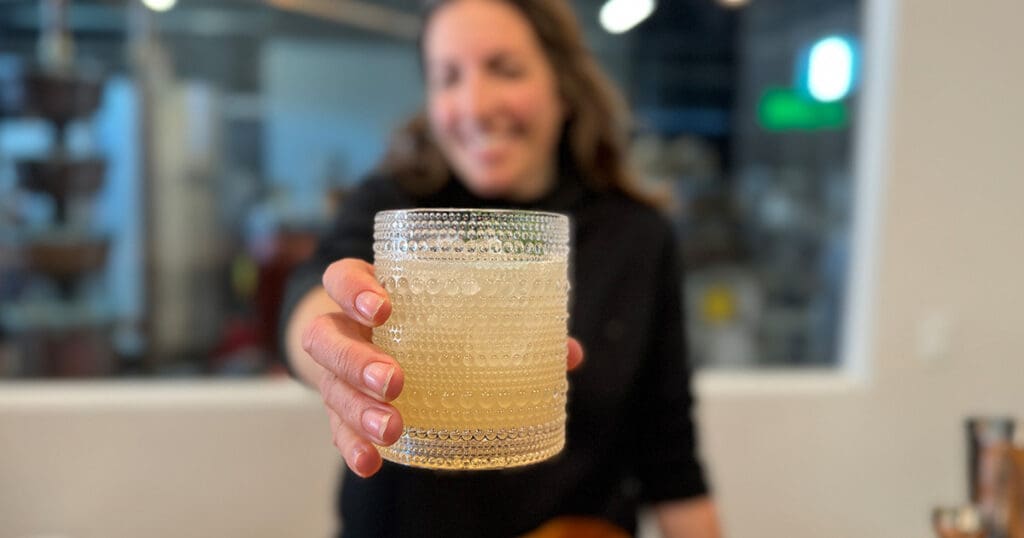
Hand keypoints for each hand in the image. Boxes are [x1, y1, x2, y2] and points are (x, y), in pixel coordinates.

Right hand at [303, 258, 583, 477]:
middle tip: (394, 380)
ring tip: (392, 427)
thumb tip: (570, 353)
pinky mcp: (340, 407)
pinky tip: (372, 463)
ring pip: (328, 385)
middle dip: (357, 360)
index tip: (385, 308)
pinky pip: (336, 427)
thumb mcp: (452, 311)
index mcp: (368, 292)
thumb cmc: (424, 319)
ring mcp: (335, 370)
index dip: (355, 290)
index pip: (342, 278)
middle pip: (326, 338)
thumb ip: (509, 326)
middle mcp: (342, 328)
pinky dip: (352, 446)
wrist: (371, 340)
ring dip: (357, 408)